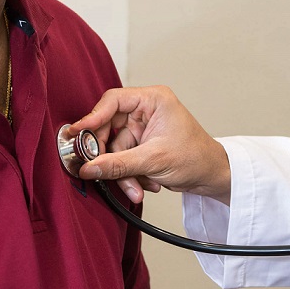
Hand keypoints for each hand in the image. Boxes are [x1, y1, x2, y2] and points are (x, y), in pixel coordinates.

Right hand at [70, 86, 231, 204]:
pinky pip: (122, 159)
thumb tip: (88, 168)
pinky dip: (130, 175)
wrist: (212, 176)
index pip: (113, 101)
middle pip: (108, 128)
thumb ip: (118, 164)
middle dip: (109, 156)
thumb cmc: (196, 157)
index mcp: (153, 100)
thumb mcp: (154, 160)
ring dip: (122, 172)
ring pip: (114, 149)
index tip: (77, 134)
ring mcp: (142, 129)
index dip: (92, 117)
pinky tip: (146, 185)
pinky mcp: (141, 146)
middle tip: (98, 171)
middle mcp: (145, 110)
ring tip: (137, 188)